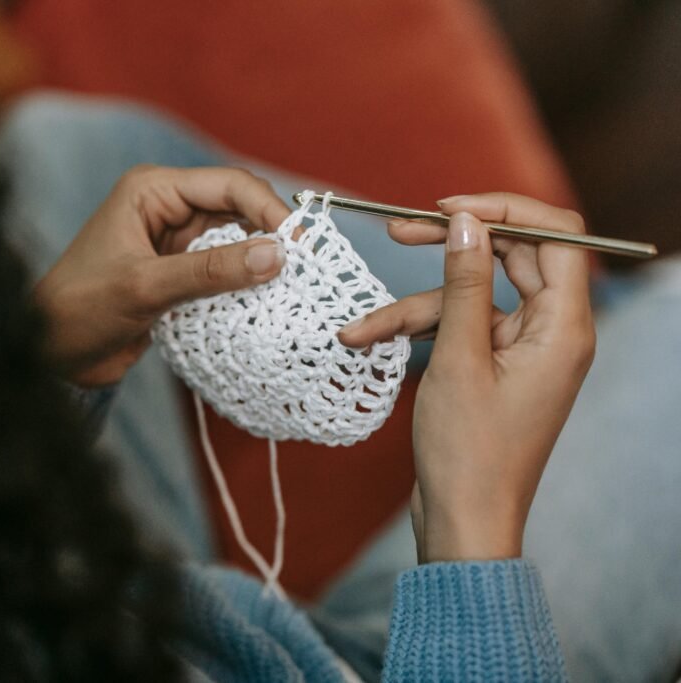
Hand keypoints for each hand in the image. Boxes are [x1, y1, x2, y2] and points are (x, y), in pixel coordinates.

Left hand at [34, 165, 289, 386]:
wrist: (49, 353)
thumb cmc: (80, 308)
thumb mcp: (146, 287)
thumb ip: (211, 271)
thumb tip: (276, 256)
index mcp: (152, 191)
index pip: (227, 184)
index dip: (269, 208)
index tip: (301, 242)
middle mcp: (167, 209)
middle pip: (238, 209)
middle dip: (272, 232)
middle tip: (308, 265)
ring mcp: (174, 244)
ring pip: (236, 242)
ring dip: (261, 261)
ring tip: (295, 284)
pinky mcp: (179, 275)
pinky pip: (224, 272)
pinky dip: (245, 284)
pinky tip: (267, 300)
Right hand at [339, 193, 595, 561]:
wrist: (463, 522)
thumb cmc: (469, 453)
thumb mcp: (459, 358)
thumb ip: (464, 283)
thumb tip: (468, 222)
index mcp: (564, 327)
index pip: (556, 236)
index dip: (505, 210)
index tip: (448, 207)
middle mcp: (552, 331)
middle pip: (509, 257)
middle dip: (450, 244)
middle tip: (398, 227)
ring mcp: (523, 349)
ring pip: (472, 295)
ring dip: (415, 303)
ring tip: (360, 326)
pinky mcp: (495, 365)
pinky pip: (459, 326)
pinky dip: (417, 329)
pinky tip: (368, 340)